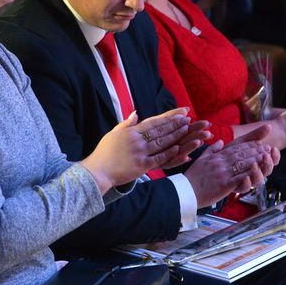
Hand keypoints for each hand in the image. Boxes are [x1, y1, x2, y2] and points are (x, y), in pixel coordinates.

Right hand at [83, 108, 208, 192]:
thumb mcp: (113, 134)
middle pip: (160, 130)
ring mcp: (140, 153)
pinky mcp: (142, 166)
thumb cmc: (104, 153)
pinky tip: (179, 148)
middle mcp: (137, 141)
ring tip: (187, 130)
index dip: (168, 117)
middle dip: (175, 124)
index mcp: (131, 132)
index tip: (180, 113)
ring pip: (162, 143)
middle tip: (188, 119)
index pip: (153, 122)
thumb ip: (126, 124)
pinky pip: (158, 158)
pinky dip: (169, 153)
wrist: (97, 171)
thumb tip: (136, 114)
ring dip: (176, 136)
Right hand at [184, 125, 274, 207]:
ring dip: (255, 160)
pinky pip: (239, 178)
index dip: (247, 146)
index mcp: (216, 157)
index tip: (257, 143)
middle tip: (266, 148)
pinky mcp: (224, 185)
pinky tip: (256, 171)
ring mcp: (222, 173)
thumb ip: (212, 150)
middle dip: (255, 151)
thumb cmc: (192, 178)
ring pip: (242, 164)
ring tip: (265, 157)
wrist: (185, 191)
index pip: (234, 149)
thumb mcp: (201, 159)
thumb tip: (221, 142)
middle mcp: (220, 163)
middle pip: (241, 155)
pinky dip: (248, 174)